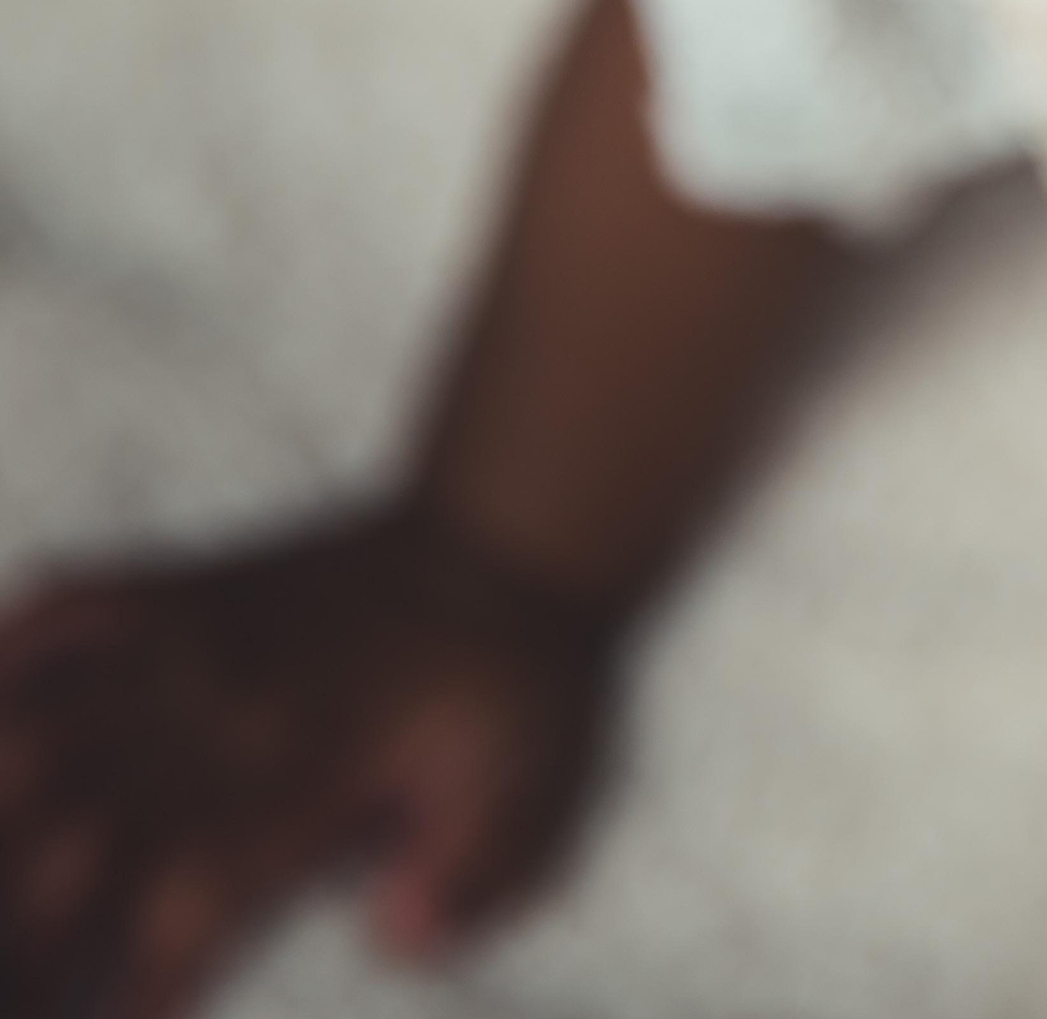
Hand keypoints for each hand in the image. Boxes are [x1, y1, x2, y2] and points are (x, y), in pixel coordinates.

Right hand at [0, 503, 615, 1018]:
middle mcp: (229, 709)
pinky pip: (75, 602)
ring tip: (4, 858)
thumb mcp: (544, 791)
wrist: (524, 524)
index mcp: (309, 772)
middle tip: (29, 979)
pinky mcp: (197, 582)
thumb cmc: (532, 675)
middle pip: (81, 841)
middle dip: (34, 936)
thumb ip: (479, 880)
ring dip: (7, 802)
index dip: (140, 992)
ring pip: (49, 730)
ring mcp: (201, 635)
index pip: (185, 911)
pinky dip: (13, 649)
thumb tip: (390, 932)